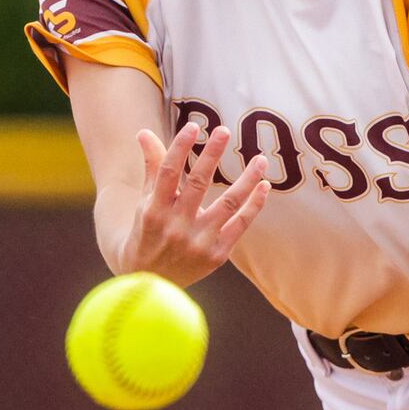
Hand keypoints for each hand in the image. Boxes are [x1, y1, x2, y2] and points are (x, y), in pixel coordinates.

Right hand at [119, 122, 270, 287]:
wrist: (149, 282)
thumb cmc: (147, 233)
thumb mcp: (145, 202)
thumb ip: (151, 167)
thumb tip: (144, 132)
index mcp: (154, 209)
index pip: (168, 172)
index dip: (180, 147)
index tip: (194, 126)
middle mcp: (176, 225)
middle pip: (198, 183)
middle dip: (212, 155)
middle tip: (224, 130)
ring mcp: (198, 242)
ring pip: (227, 203)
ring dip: (247, 179)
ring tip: (260, 159)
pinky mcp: (216, 255)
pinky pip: (240, 225)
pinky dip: (254, 205)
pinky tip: (264, 186)